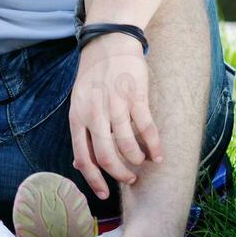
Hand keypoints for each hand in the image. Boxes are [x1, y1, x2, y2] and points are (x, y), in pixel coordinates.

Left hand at [68, 34, 162, 199]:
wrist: (108, 42)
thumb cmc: (93, 76)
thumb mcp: (78, 103)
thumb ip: (81, 132)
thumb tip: (79, 164)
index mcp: (77, 116)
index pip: (83, 156)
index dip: (93, 179)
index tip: (104, 194)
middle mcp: (94, 112)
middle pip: (106, 155)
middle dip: (119, 173)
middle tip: (129, 179)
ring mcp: (115, 104)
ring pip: (127, 144)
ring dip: (137, 159)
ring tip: (142, 162)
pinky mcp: (135, 96)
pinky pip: (146, 128)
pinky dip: (154, 145)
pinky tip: (158, 154)